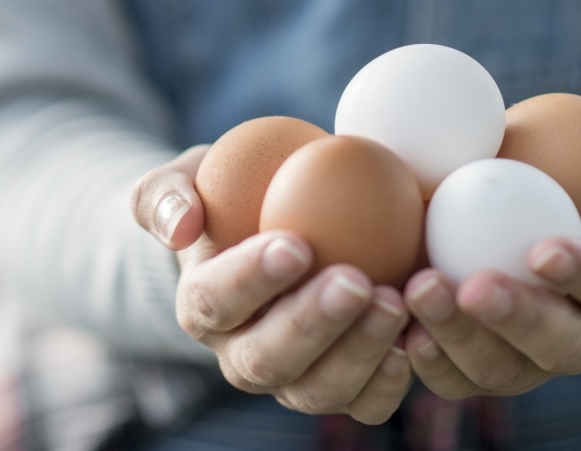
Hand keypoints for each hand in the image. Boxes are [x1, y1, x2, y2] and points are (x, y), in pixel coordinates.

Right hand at [132, 147, 414, 422]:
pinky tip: (413, 342)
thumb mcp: (193, 175)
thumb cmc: (237, 192)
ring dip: (357, 353)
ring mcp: (294, 379)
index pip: (216, 300)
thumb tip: (180, 227)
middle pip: (266, 359)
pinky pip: (363, 404)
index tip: (296, 244)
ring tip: (394, 302)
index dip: (251, 278)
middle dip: (312, 325)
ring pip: (317, 390)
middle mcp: (241, 356)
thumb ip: (168, 193)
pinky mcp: (343, 388)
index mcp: (203, 307)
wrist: (284, 220)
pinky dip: (388, 383)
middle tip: (355, 280)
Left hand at [402, 134, 580, 397]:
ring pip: (501, 370)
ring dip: (458, 338)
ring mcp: (526, 358)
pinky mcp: (473, 366)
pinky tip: (398, 326)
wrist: (525, 202)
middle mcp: (579, 334)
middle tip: (472, 286)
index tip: (541, 251)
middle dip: (517, 322)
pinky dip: (425, 358)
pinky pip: (453, 377)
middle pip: (561, 346)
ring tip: (418, 291)